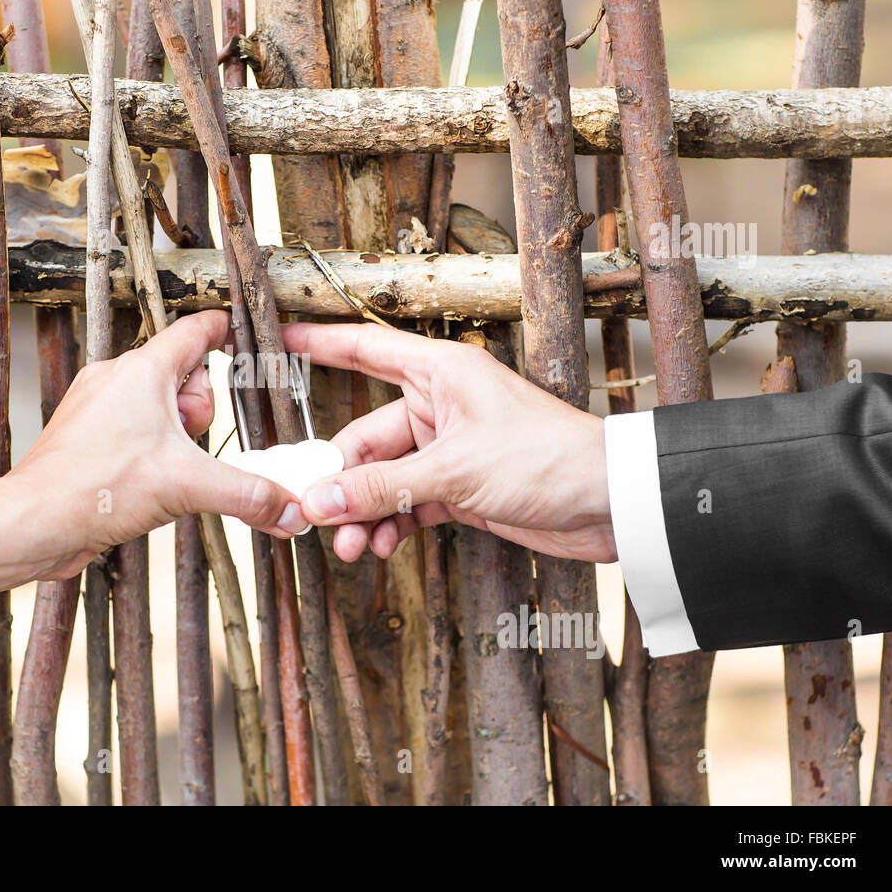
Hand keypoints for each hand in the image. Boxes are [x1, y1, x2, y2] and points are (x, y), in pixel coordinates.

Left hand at [5, 310, 308, 577]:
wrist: (34, 523)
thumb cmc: (94, 488)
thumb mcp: (189, 487)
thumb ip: (248, 495)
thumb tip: (288, 506)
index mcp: (142, 370)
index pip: (197, 330)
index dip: (226, 332)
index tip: (244, 339)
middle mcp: (115, 378)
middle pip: (183, 378)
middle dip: (198, 415)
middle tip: (190, 447)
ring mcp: (96, 407)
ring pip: (157, 407)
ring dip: (174, 437)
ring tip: (164, 471)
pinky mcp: (85, 437)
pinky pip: (132, 430)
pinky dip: (149, 452)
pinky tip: (145, 483)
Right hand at [280, 322, 614, 563]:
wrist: (611, 504)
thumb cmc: (548, 460)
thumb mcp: (454, 473)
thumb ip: (382, 489)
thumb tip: (320, 502)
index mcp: (440, 374)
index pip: (366, 351)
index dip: (321, 346)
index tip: (280, 343)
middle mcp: (440, 407)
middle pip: (365, 438)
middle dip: (341, 481)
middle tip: (313, 516)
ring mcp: (449, 450)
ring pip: (384, 478)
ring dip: (364, 512)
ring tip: (351, 548)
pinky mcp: (461, 488)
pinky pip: (408, 503)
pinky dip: (391, 524)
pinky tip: (380, 547)